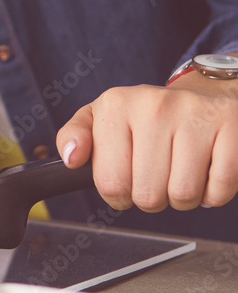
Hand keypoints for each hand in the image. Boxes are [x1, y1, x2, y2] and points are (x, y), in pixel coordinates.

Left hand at [56, 75, 237, 211]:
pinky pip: (220, 188)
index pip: (109, 183)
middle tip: (156, 176)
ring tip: (179, 172)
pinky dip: (213, 193)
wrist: (201, 94)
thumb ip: (73, 137)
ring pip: (184, 195)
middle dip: (152, 198)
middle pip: (148, 195)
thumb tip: (71, 158)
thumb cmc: (145, 116)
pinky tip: (205, 170)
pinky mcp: (230, 125)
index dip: (118, 195)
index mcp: (115, 104)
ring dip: (183, 197)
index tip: (125, 181)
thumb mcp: (101, 118)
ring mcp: (194, 113)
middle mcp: (153, 104)